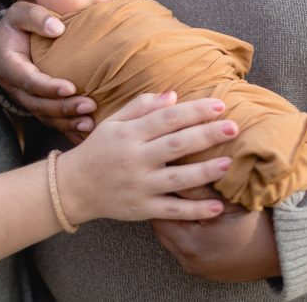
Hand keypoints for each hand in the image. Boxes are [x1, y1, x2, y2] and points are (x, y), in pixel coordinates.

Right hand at [0, 1, 96, 142]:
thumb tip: (58, 27)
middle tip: (90, 106)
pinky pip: (51, 121)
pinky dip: (68, 129)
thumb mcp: (19, 13)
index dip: (48, 87)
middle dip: (64, 108)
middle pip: (38, 104)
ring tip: (90, 123)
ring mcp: (25, 99)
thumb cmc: (17, 25)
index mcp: (9, 65)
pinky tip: (87, 134)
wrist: (6, 41)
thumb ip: (36, 17)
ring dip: (67, 123)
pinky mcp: (37, 105)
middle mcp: (14, 87)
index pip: (28, 80)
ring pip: (45, 117)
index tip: (71, 87)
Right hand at [59, 93, 239, 222]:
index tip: (219, 104)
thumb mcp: (113, 122)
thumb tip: (173, 95)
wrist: (73, 187)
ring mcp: (139, 186)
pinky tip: (217, 207)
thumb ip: (141, 107)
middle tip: (233, 127)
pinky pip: (172, 211)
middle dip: (206, 135)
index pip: (167, 118)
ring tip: (228, 164)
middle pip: (176, 145)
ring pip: (177, 179)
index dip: (194, 110)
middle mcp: (135, 159)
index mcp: (129, 134)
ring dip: (204, 172)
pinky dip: (194, 210)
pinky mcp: (142, 209)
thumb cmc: (98, 149)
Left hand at [151, 187, 281, 281]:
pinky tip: (192, 217)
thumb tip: (174, 165)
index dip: (162, 192)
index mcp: (191, 243)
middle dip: (165, 206)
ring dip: (174, 219)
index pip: (160, 212)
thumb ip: (199, 185)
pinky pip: (182, 248)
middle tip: (169, 184)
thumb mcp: (228, 200)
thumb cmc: (258, 223)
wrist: (282, 252)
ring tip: (180, 199)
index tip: (165, 175)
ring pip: (170, 238)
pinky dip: (183, 232)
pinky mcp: (202, 270)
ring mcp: (195, 267)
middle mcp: (188, 259)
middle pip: (162, 227)